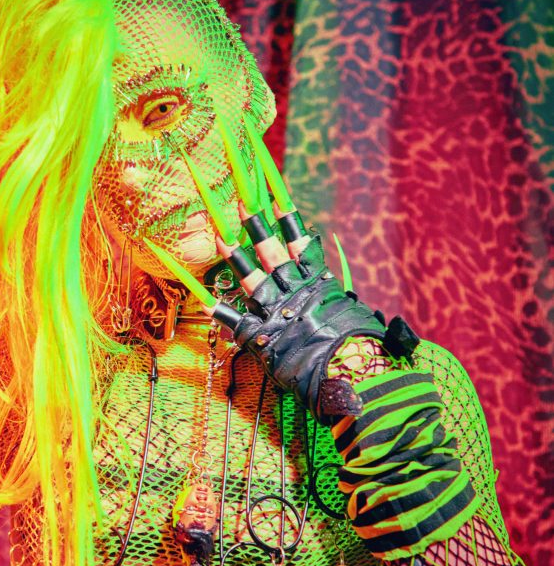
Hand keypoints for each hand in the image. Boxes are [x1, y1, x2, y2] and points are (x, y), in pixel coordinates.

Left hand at [144, 117, 417, 423]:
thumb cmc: (364, 345)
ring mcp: (277, 311)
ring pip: (252, 278)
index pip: (300, 245)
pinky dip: (218, 312)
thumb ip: (345, 308)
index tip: (276, 198)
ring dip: (235, 257)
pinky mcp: (263, 334)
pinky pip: (235, 321)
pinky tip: (202, 300)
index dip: (288, 222)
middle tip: (240, 202)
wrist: (352, 367)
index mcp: (318, 283)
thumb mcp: (356, 318)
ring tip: (220, 235)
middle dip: (256, 227)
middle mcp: (295, 291)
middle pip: (271, 253)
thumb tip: (352, 305)